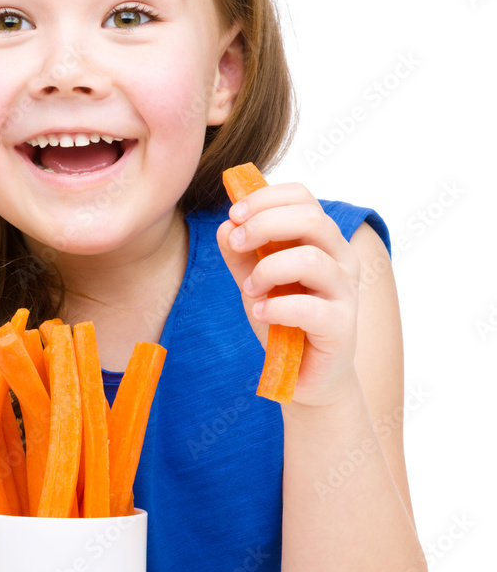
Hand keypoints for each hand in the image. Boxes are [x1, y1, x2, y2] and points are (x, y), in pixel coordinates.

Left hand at [215, 181, 361, 406]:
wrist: (301, 374)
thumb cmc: (282, 320)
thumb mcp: (253, 281)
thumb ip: (240, 253)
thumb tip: (226, 226)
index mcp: (322, 240)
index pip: (303, 197)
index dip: (265, 199)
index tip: (234, 215)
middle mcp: (340, 259)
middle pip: (310, 217)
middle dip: (263, 224)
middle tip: (237, 243)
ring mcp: (345, 292)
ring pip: (310, 259)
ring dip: (268, 270)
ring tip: (250, 289)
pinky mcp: (342, 326)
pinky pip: (309, 307)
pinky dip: (276, 307)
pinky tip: (260, 313)